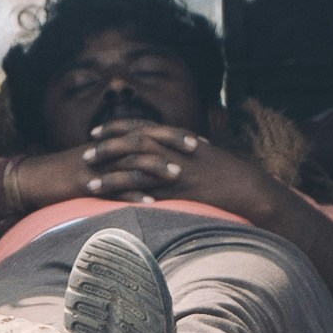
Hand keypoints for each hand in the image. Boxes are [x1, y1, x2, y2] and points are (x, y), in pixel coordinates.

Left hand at [80, 120, 249, 206]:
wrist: (247, 187)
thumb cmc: (227, 171)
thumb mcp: (201, 152)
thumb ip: (179, 148)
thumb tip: (164, 147)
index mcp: (177, 138)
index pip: (139, 127)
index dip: (115, 128)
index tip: (96, 132)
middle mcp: (173, 151)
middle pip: (131, 144)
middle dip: (105, 148)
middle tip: (85, 154)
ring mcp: (174, 172)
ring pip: (134, 168)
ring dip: (109, 175)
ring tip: (89, 183)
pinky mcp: (177, 193)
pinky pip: (148, 193)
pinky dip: (128, 196)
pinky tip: (113, 204)